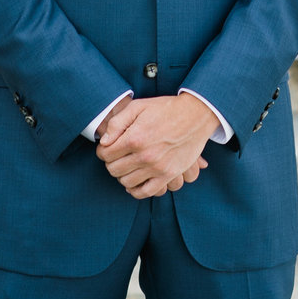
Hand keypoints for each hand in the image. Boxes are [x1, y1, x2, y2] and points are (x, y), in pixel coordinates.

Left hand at [96, 95, 216, 199]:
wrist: (195, 115)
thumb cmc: (165, 108)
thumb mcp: (138, 106)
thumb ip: (117, 123)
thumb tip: (104, 142)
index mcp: (135, 138)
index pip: (106, 154)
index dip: (102, 151)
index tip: (106, 148)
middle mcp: (145, 156)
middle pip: (114, 170)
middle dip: (111, 163)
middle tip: (116, 156)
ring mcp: (157, 168)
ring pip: (126, 182)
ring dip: (122, 175)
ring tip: (126, 165)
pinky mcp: (168, 175)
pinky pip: (145, 192)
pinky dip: (135, 190)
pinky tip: (134, 181)